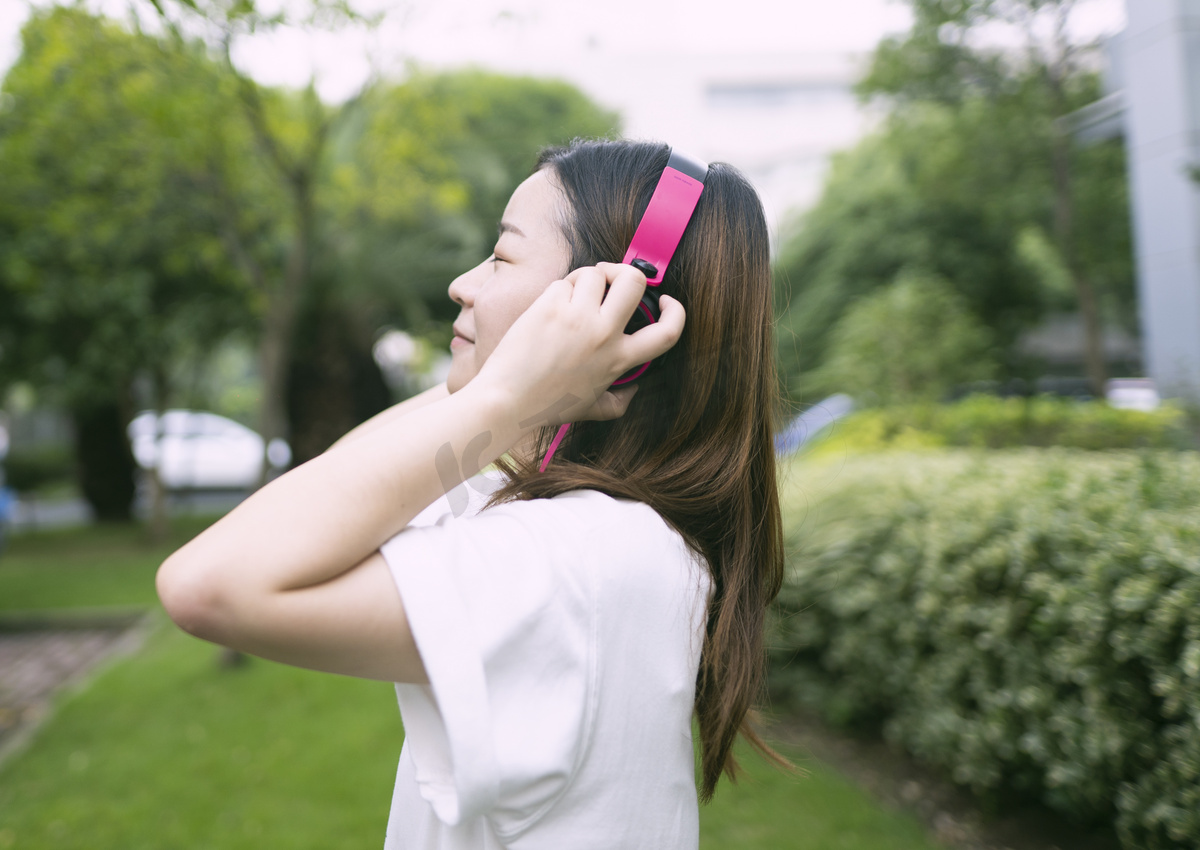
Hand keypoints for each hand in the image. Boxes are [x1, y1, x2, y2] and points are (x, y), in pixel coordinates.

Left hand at [473, 262, 685, 426]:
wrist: (507, 400)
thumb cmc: (547, 406)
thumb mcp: (593, 409)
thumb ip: (621, 401)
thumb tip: (635, 388)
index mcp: (619, 359)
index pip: (668, 332)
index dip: (676, 311)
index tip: (666, 302)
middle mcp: (603, 335)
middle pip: (634, 280)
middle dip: (626, 271)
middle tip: (611, 280)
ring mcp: (577, 318)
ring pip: (595, 273)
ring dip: (586, 279)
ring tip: (571, 298)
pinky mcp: (550, 306)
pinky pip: (564, 281)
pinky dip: (559, 289)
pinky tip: (548, 309)